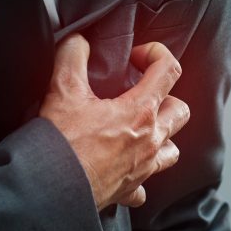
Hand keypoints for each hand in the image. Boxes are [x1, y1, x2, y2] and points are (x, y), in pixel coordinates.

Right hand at [39, 34, 189, 209]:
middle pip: (180, 110)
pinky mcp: (130, 189)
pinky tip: (124, 169)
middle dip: (165, 96)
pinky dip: (139, 176)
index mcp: (140, 111)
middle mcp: (150, 139)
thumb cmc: (60, 143)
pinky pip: (145, 186)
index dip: (156, 54)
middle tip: (139, 93)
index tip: (135, 57)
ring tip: (140, 129)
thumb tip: (79, 41)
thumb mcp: (62, 89)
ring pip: (173, 148)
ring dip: (162, 136)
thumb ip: (73, 56)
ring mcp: (144, 167)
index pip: (169, 70)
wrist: (50, 189)